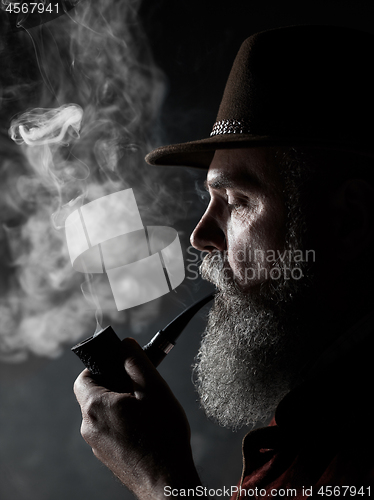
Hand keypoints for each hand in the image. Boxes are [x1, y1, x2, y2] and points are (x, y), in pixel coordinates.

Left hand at [73, 338, 201, 498]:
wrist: (167, 482)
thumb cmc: (162, 435)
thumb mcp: (153, 388)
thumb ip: (136, 361)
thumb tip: (125, 344)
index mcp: (95, 406)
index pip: (84, 376)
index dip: (102, 366)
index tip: (121, 366)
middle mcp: (89, 426)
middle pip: (95, 394)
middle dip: (117, 385)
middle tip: (142, 387)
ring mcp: (96, 445)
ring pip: (104, 412)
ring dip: (121, 404)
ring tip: (148, 410)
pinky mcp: (106, 456)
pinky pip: (110, 429)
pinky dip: (123, 422)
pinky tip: (146, 428)